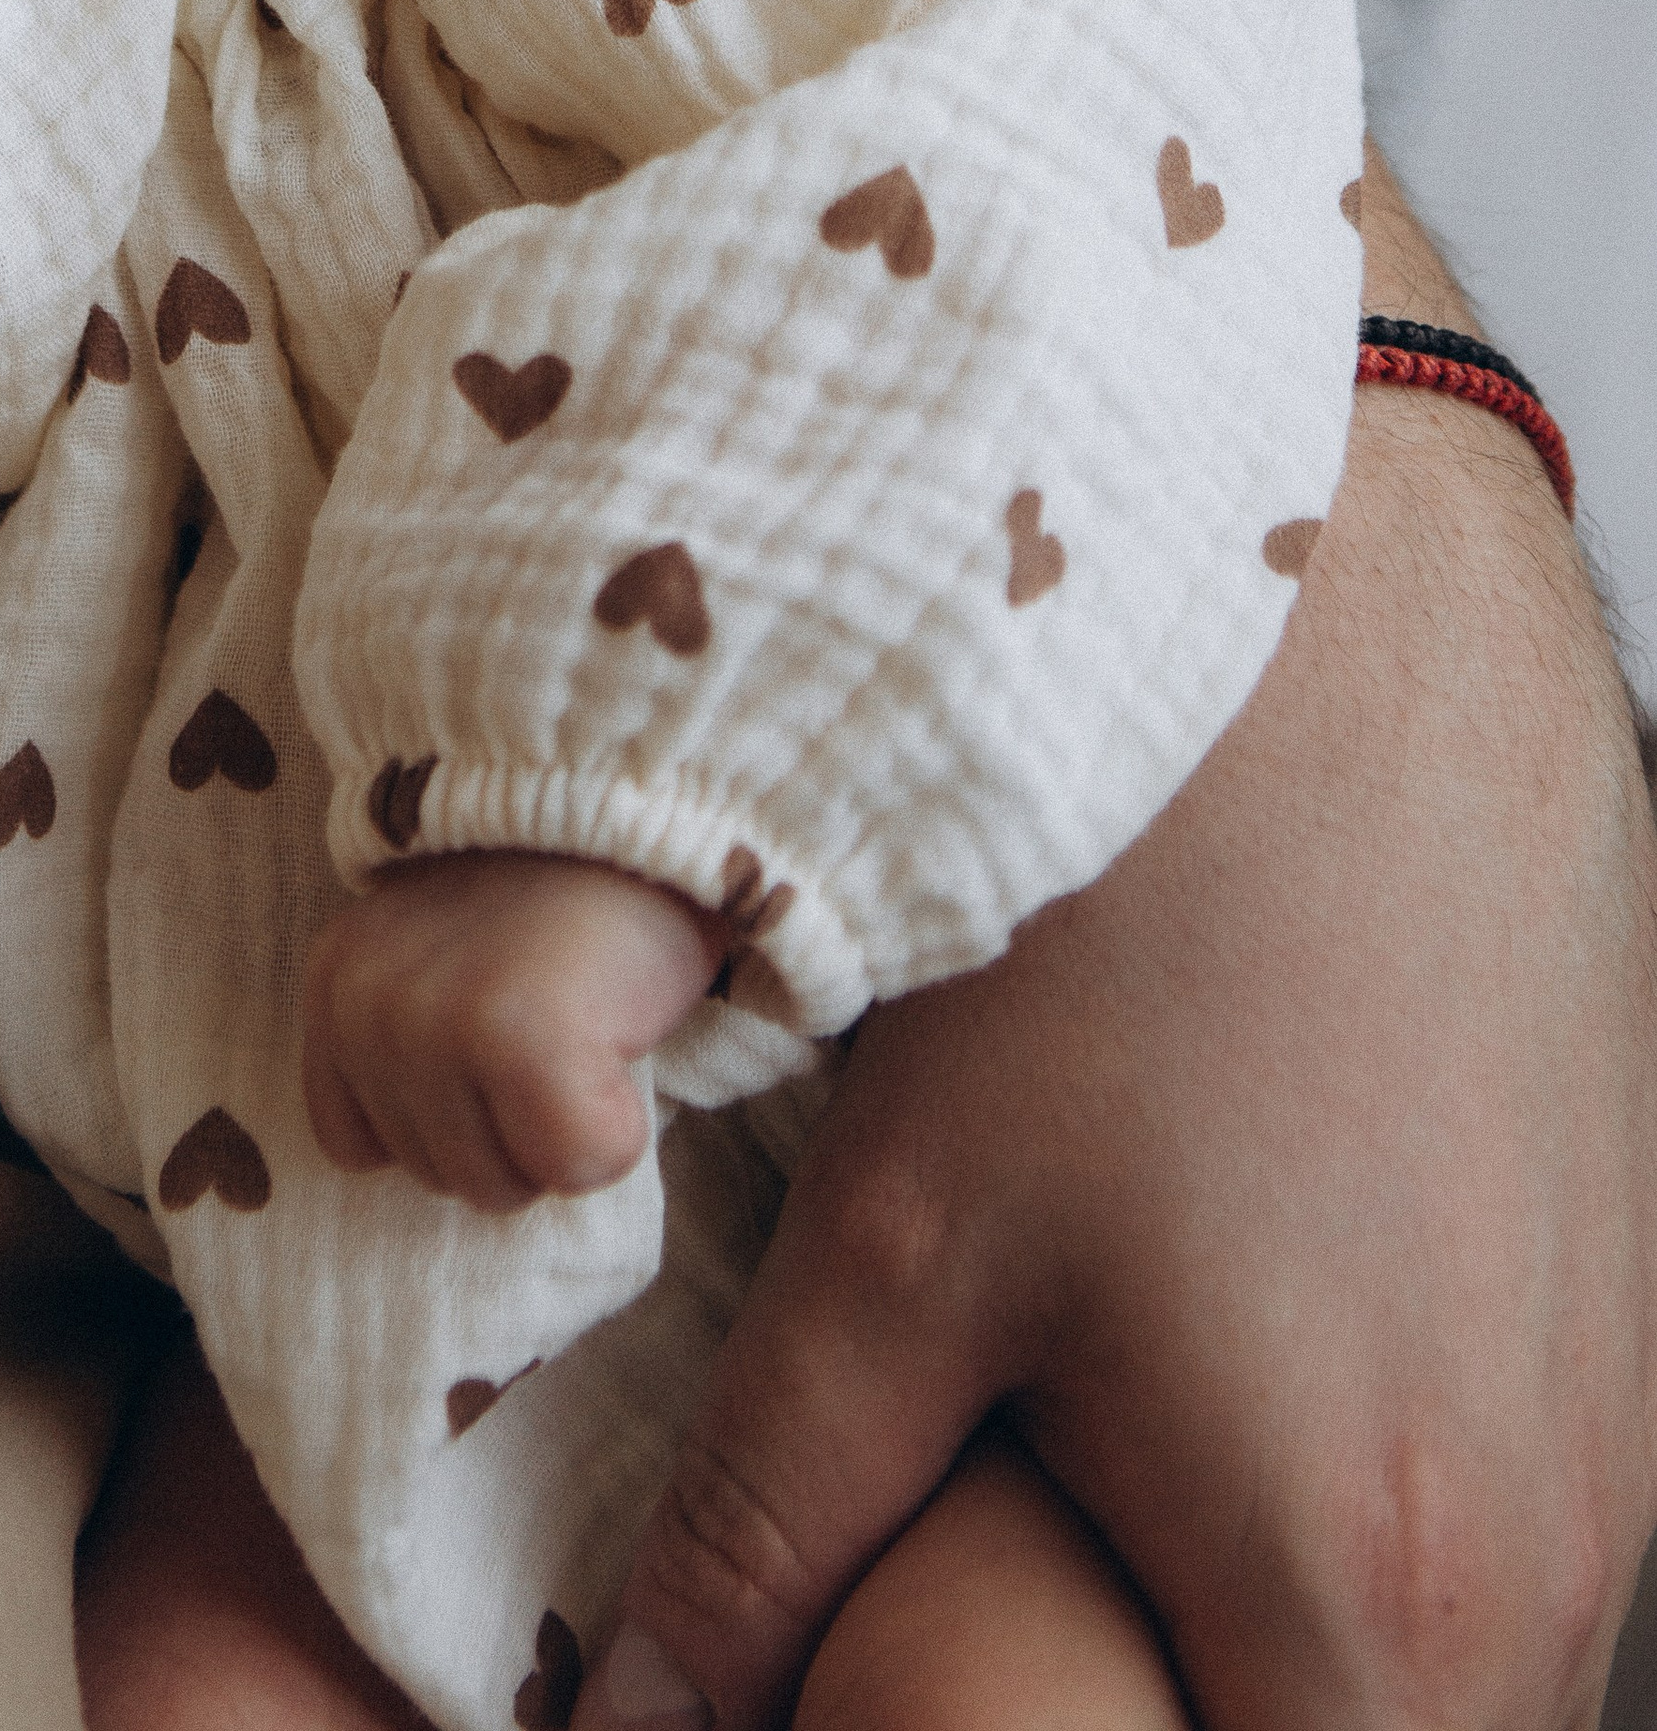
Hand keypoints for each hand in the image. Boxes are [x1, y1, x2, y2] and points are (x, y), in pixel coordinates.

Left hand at [302, 853, 716, 1211]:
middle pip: (438, 1175)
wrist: (641, 796)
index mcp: (336, 980)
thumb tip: (428, 1155)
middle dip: (511, 1124)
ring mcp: (434, 1020)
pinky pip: (576, 1163)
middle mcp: (365, 1001)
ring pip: (499, 1186)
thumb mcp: (442, 955)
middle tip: (554, 1014)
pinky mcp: (517, 1039)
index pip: (356, 1145)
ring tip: (580, 1017)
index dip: (450, 1115)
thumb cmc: (559, 893)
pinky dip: (618, 1128)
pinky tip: (615, 1033)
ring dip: (561, 1128)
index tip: (501, 1032)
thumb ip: (412, 1037)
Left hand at [579, 146, 1656, 1730]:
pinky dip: (1339, 1528)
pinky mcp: (1606, 1318)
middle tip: (995, 1613)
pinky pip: (1483, 1536)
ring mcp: (1610, 1439)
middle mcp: (1551, 1560)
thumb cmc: (1129, 904)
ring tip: (1082, 1506)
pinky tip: (1206, 1378)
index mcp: (1378, 1599)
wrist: (1349, 604)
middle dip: (1163, 1724)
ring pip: (1428, 1674)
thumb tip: (661, 1704)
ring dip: (1255, 1637)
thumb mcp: (904, 1233)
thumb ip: (775, 1519)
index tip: (925, 1720)